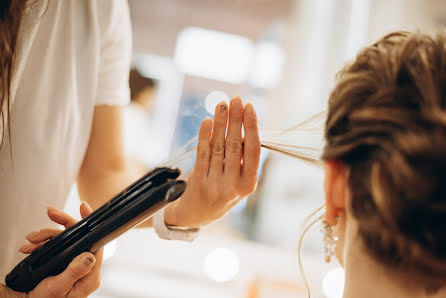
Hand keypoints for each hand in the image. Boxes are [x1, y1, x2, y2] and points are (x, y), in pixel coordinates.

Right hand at [19, 202, 102, 297]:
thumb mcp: (58, 289)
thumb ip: (74, 272)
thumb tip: (90, 256)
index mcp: (89, 276)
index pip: (96, 245)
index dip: (89, 225)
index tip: (83, 207)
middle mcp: (83, 269)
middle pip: (78, 238)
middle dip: (61, 225)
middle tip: (50, 213)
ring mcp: (72, 267)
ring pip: (63, 242)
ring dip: (45, 237)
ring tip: (31, 241)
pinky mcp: (61, 266)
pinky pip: (54, 249)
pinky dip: (41, 246)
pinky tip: (30, 247)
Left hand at [165, 97, 260, 226]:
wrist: (193, 217)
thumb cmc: (219, 194)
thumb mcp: (237, 184)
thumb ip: (242, 161)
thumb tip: (244, 127)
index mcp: (248, 185)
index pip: (253, 151)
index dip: (251, 127)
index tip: (249, 107)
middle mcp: (233, 186)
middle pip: (235, 145)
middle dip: (236, 119)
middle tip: (236, 99)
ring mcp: (215, 184)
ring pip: (219, 146)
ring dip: (221, 122)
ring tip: (222, 104)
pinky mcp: (198, 181)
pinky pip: (203, 153)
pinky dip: (205, 135)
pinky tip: (208, 121)